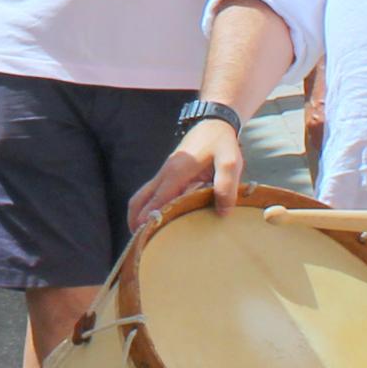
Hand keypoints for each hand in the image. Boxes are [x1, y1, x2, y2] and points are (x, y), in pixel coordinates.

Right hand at [125, 115, 248, 239]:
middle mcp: (165, 174)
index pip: (156, 201)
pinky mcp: (168, 174)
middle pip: (139, 200)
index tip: (146, 238)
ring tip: (144, 237)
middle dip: (135, 221)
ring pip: (141, 197)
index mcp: (176, 173)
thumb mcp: (230, 161)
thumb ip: (226, 185)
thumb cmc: (222, 142)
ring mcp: (164, 174)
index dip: (149, 219)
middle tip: (140, 244)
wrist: (214, 123)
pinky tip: (156, 220)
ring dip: (138, 215)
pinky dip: (146, 208)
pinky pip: (150, 193)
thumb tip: (222, 212)